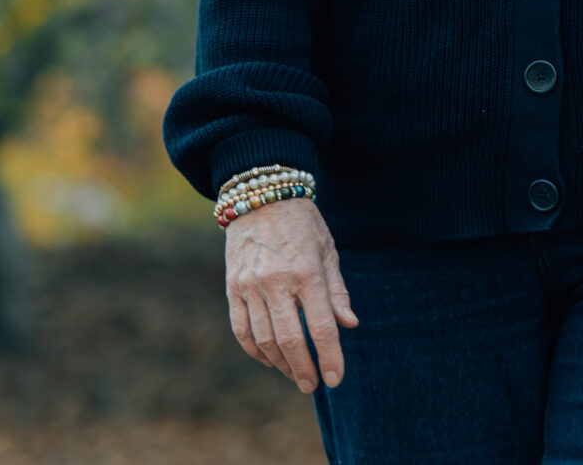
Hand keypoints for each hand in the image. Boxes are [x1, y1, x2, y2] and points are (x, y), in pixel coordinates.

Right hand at [225, 195, 357, 390]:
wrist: (261, 197)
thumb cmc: (303, 225)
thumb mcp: (328, 251)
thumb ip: (337, 292)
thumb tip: (349, 325)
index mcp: (307, 273)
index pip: (321, 327)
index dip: (330, 357)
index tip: (335, 378)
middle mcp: (277, 282)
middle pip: (290, 340)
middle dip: (303, 369)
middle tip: (312, 385)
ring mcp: (251, 286)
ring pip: (264, 339)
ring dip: (280, 363)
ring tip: (294, 374)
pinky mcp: (233, 288)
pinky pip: (241, 329)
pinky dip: (254, 350)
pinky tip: (268, 359)